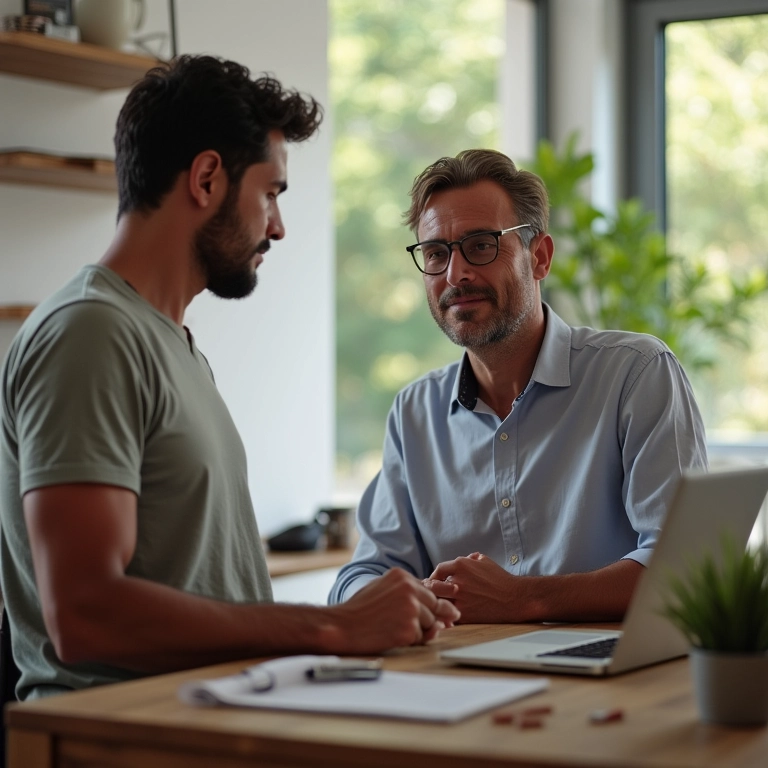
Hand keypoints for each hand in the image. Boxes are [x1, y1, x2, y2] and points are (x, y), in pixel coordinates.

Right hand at [328, 568, 459, 653]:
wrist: (342, 626)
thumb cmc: (359, 609)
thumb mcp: (382, 588)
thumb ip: (406, 593)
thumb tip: (431, 607)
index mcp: (402, 576)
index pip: (428, 590)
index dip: (436, 603)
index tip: (448, 612)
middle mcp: (409, 589)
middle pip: (434, 606)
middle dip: (434, 617)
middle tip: (439, 623)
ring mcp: (410, 609)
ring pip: (430, 623)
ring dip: (419, 630)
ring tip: (396, 629)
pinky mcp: (408, 629)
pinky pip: (420, 637)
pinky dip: (411, 640)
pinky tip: (394, 637)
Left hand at [425, 552, 523, 622]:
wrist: (514, 598)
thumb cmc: (501, 579)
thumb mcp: (485, 561)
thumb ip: (471, 559)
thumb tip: (466, 559)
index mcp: (461, 565)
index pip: (439, 569)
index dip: (435, 576)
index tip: (435, 581)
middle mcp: (457, 580)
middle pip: (432, 586)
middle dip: (431, 590)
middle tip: (431, 595)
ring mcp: (460, 598)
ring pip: (438, 601)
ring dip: (438, 603)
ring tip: (438, 606)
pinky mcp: (464, 614)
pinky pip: (447, 615)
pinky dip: (446, 616)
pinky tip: (447, 617)